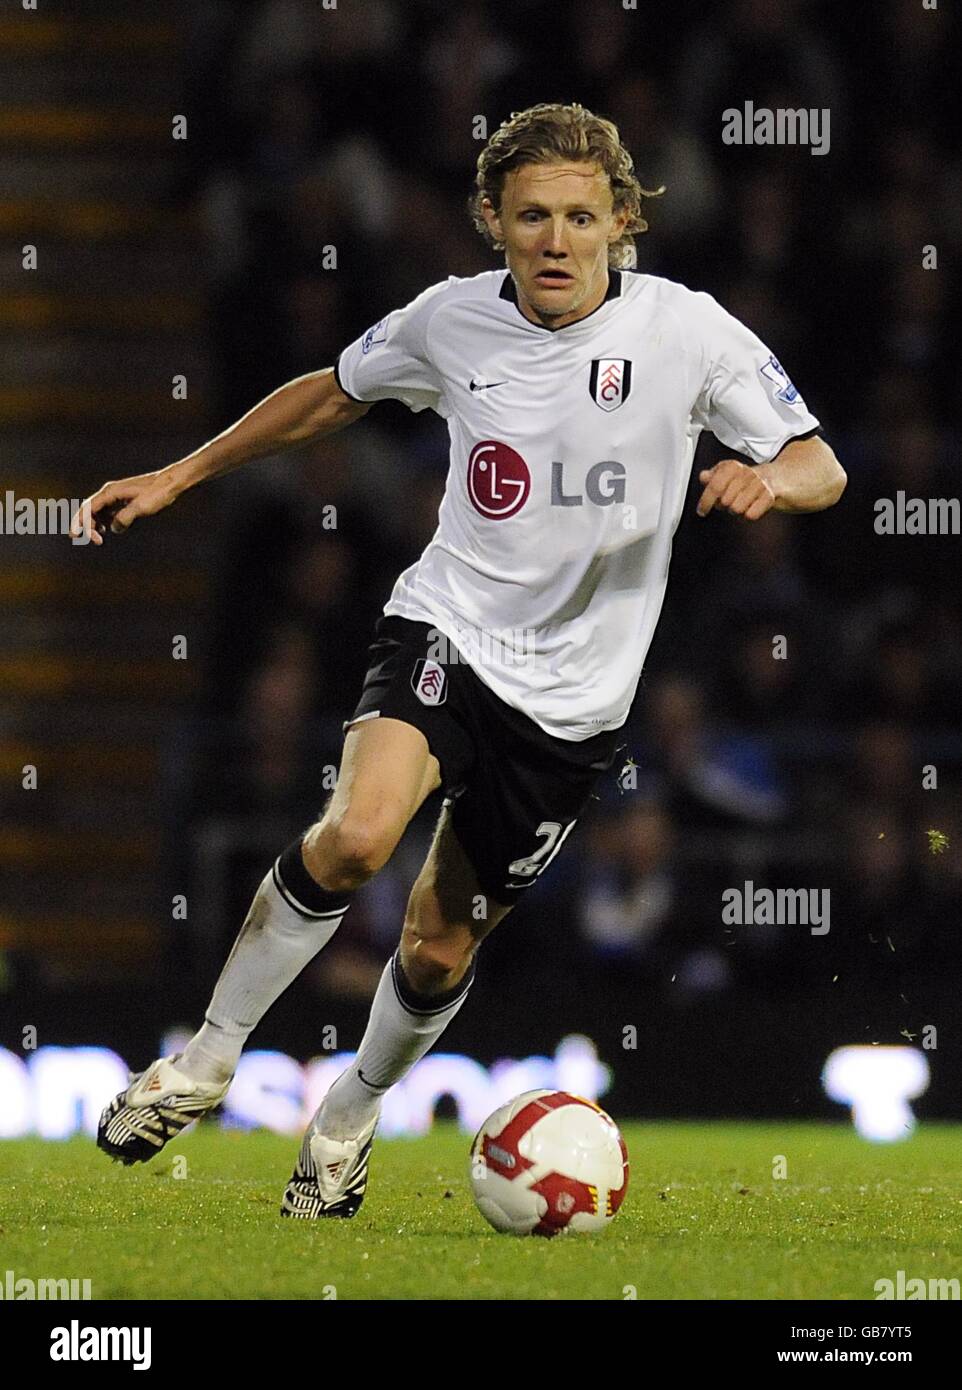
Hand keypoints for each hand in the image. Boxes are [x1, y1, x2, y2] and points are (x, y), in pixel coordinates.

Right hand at [69, 467, 183, 546]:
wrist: (171, 482)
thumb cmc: (157, 493)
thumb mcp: (141, 507)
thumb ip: (124, 518)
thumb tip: (114, 529)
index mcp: (110, 492)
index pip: (88, 508)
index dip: (81, 523)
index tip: (80, 536)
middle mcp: (110, 492)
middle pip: (89, 509)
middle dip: (84, 524)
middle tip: (85, 540)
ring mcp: (117, 495)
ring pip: (97, 510)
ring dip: (94, 524)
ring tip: (98, 538)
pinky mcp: (124, 499)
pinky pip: (107, 510)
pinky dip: (103, 520)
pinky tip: (106, 529)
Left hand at [696, 459, 775, 519]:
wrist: (781, 478)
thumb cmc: (749, 480)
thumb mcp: (729, 476)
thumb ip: (714, 477)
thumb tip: (703, 476)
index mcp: (733, 467)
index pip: (714, 485)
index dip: (706, 501)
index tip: (701, 511)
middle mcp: (746, 474)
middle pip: (724, 501)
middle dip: (724, 506)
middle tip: (730, 502)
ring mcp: (759, 484)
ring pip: (736, 509)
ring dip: (737, 510)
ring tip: (743, 503)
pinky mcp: (770, 496)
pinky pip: (751, 515)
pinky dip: (750, 514)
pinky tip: (753, 506)